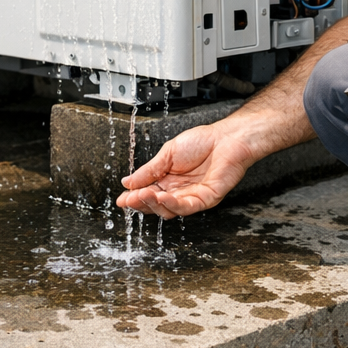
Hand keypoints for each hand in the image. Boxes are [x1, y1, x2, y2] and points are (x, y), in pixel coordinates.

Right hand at [115, 123, 253, 217]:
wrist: (226, 137)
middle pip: (157, 205)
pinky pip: (188, 206)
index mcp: (169, 180)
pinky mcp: (206, 199)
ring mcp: (193, 197)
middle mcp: (179, 191)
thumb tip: (128, 182)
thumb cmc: (202, 141)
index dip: (135, 197)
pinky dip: (173, 204)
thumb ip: (149, 170)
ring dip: (155, 204)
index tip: (122, 199)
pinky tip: (162, 197)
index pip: (148, 193)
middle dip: (142, 203)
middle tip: (130, 198)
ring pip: (170, 209)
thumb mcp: (168, 153)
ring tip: (143, 195)